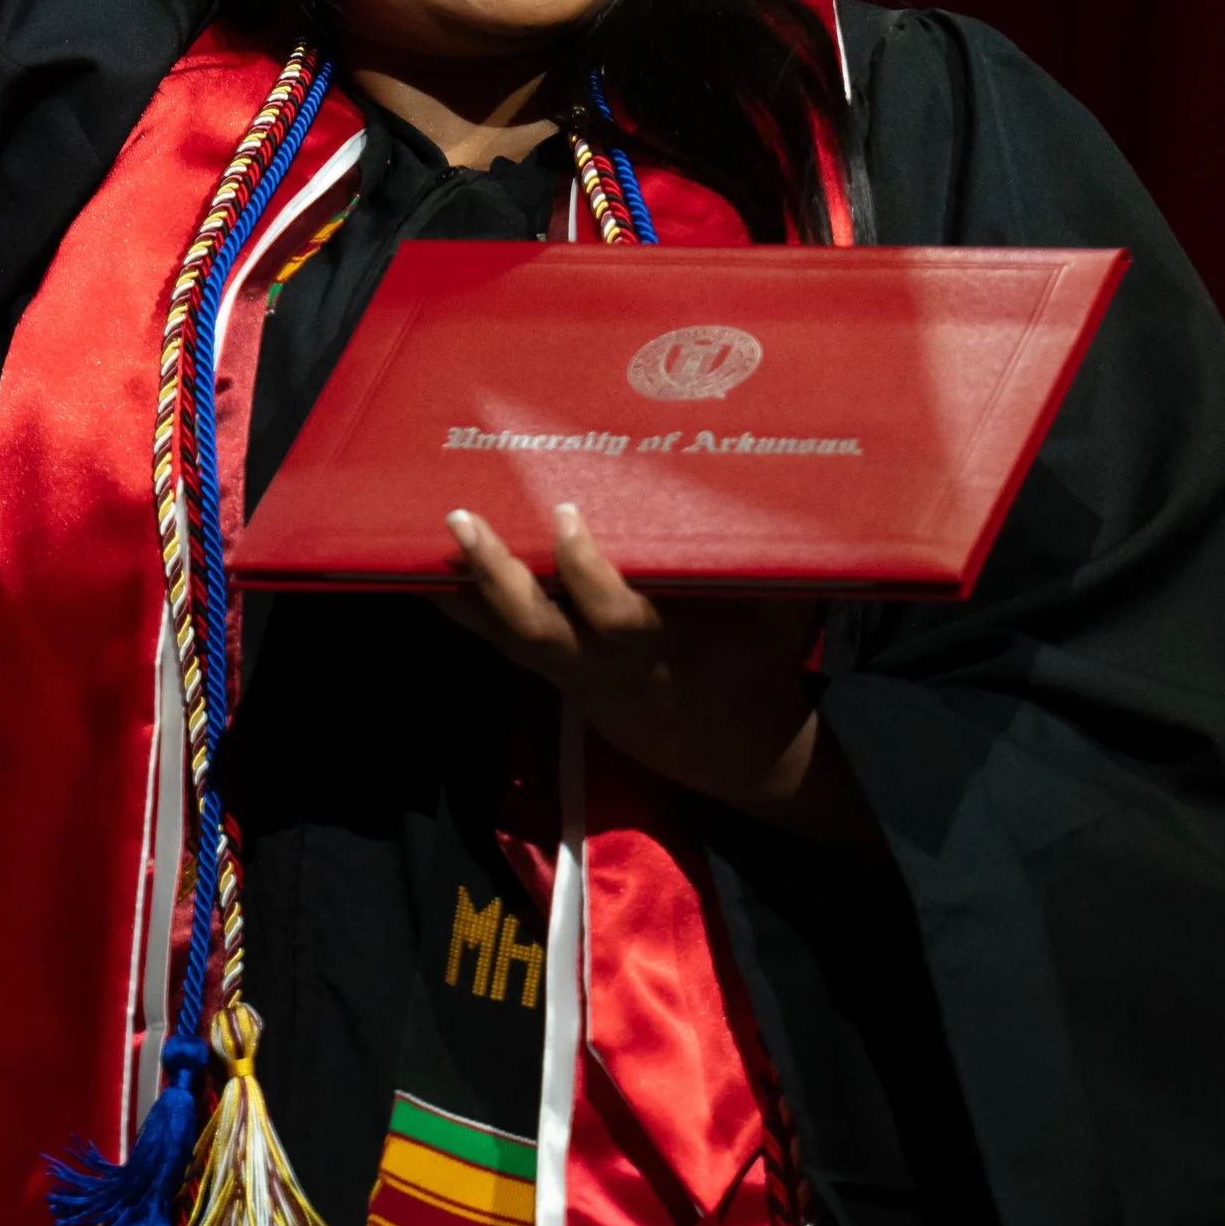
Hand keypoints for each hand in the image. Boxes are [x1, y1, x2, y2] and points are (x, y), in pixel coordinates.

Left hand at [440, 504, 875, 845]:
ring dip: (459, 586)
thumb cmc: (756, 661)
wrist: (730, 750)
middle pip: (533, 627)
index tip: (564, 511)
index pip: (612, 612)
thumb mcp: (780, 613)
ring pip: (500, 633)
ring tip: (418, 532)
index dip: (584, 569)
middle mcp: (598, 662)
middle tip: (461, 518)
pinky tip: (411, 566)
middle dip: (494, 576)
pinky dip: (455, 603)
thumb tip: (813, 476)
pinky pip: (491, 637)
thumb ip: (783, 555)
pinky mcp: (545, 668)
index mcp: (657, 646)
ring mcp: (565, 669)